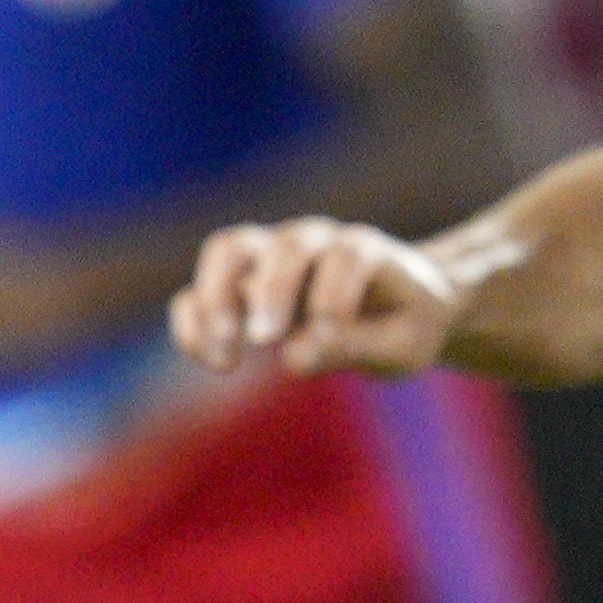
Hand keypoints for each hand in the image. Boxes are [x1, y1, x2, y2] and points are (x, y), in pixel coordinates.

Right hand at [174, 214, 467, 378]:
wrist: (402, 307)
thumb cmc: (407, 325)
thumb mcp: (403, 344)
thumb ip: (358, 346)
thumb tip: (292, 356)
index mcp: (365, 248)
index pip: (346, 255)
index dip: (334, 292)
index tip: (328, 334)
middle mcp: (315, 241)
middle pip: (283, 246)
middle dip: (270, 291)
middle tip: (262, 340)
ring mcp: (273, 257)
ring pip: (229, 251)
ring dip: (217, 298)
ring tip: (225, 356)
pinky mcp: (242, 285)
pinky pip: (202, 289)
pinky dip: (195, 320)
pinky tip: (212, 360)